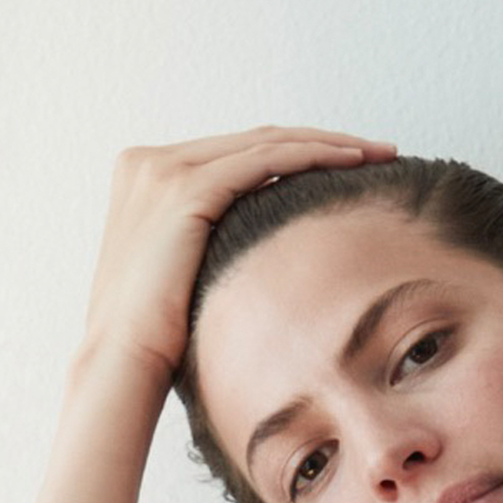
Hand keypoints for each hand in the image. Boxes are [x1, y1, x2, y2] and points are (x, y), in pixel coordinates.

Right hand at [83, 125, 398, 381]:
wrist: (122, 363)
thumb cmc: (158, 337)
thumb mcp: (184, 272)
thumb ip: (212, 238)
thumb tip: (263, 242)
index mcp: (145, 175)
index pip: (238, 151)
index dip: (296, 152)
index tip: (348, 163)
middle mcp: (149, 162)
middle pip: (256, 139)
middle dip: (323, 142)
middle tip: (378, 151)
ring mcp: (163, 170)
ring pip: (267, 142)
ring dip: (330, 144)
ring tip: (379, 154)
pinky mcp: (184, 189)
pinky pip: (264, 160)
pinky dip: (312, 156)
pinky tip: (352, 163)